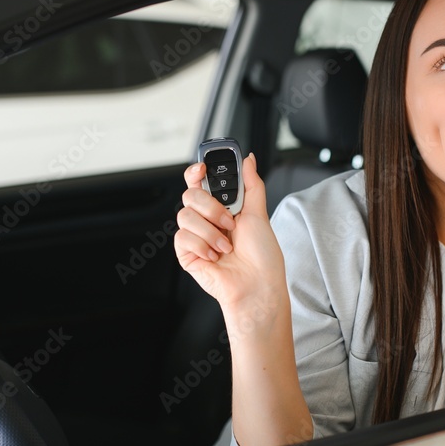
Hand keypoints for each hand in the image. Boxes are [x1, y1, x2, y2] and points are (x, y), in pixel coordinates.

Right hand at [174, 153, 285, 308]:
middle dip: (211, 207)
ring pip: (185, 215)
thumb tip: (249, 159)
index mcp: (221, 207)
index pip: (200, 182)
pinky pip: (183, 237)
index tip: (203, 168)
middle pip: (190, 194)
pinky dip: (203, 246)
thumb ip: (251, 183)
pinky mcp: (186, 253)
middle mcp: (206, 220)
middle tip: (229, 222)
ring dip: (210, 231)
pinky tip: (215, 256)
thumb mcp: (259, 213)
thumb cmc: (262, 256)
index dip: (196, 171)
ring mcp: (195, 236)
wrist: (257, 285)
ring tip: (226, 245)